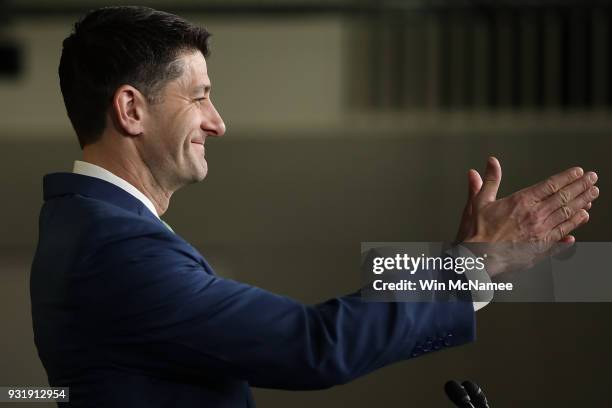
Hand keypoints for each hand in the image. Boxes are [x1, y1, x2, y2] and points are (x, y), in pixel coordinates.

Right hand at [457, 157, 598, 274]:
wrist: (479, 258)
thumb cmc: (477, 232)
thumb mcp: (479, 201)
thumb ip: (489, 180)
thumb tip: (491, 163)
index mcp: (521, 201)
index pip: (550, 185)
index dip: (567, 177)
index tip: (578, 172)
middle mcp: (535, 215)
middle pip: (563, 197)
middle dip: (580, 186)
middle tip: (592, 179)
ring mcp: (540, 231)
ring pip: (567, 214)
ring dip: (582, 202)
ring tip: (592, 194)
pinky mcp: (542, 246)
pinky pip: (563, 233)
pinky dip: (574, 224)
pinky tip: (582, 218)